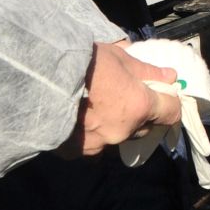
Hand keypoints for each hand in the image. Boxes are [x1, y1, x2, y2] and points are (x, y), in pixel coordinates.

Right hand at [56, 42, 183, 156]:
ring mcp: (100, 145)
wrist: (38, 79)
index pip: (171, 112)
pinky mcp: (76, 152)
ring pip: (118, 137)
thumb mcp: (118, 57)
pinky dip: (89, 134)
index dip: (170, 101)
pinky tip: (77, 119)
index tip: (161, 92)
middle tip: (125, 96)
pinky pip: (91, 145)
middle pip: (145, 126)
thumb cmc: (83, 62)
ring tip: (96, 106)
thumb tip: (169, 77)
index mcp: (139, 106)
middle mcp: (123, 131)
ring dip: (115, 125)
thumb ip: (146, 71)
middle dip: (141, 113)